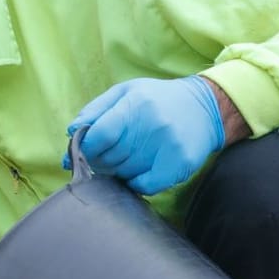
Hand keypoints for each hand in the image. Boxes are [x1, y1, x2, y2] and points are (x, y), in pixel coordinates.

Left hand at [69, 76, 224, 194]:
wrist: (206, 108)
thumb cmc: (157, 100)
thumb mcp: (125, 92)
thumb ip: (95, 110)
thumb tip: (72, 132)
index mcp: (136, 105)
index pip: (99, 136)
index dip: (84, 148)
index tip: (82, 151)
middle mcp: (152, 126)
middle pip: (109, 158)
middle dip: (99, 160)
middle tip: (105, 155)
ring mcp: (168, 147)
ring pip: (124, 173)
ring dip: (118, 170)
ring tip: (127, 157)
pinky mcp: (179, 165)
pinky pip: (145, 186)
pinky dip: (135, 183)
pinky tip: (137, 172)